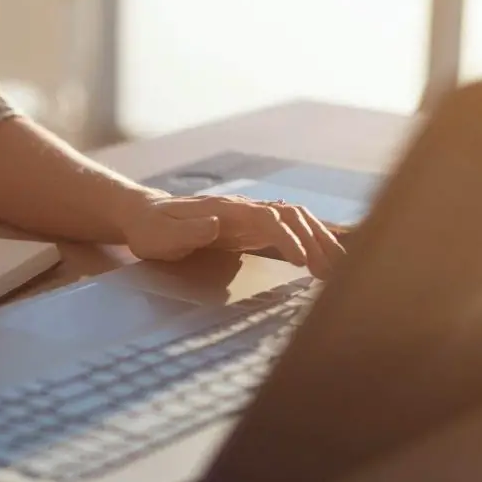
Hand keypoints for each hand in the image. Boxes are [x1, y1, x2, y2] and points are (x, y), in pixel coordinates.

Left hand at [120, 191, 344, 278]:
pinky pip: (287, 229)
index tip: (303, 262)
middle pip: (291, 215)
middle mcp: (243, 209)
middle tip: (333, 273)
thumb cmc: (151, 229)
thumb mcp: (161, 234)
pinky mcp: (249, 229)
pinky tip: (324, 257)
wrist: (144, 215)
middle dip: (316, 240)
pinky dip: (310, 240)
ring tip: (336, 269)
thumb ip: (188, 230)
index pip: (267, 218)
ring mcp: (248, 217)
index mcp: (224, 210)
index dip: (288, 238)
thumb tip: (216, 224)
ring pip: (295, 220)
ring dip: (319, 240)